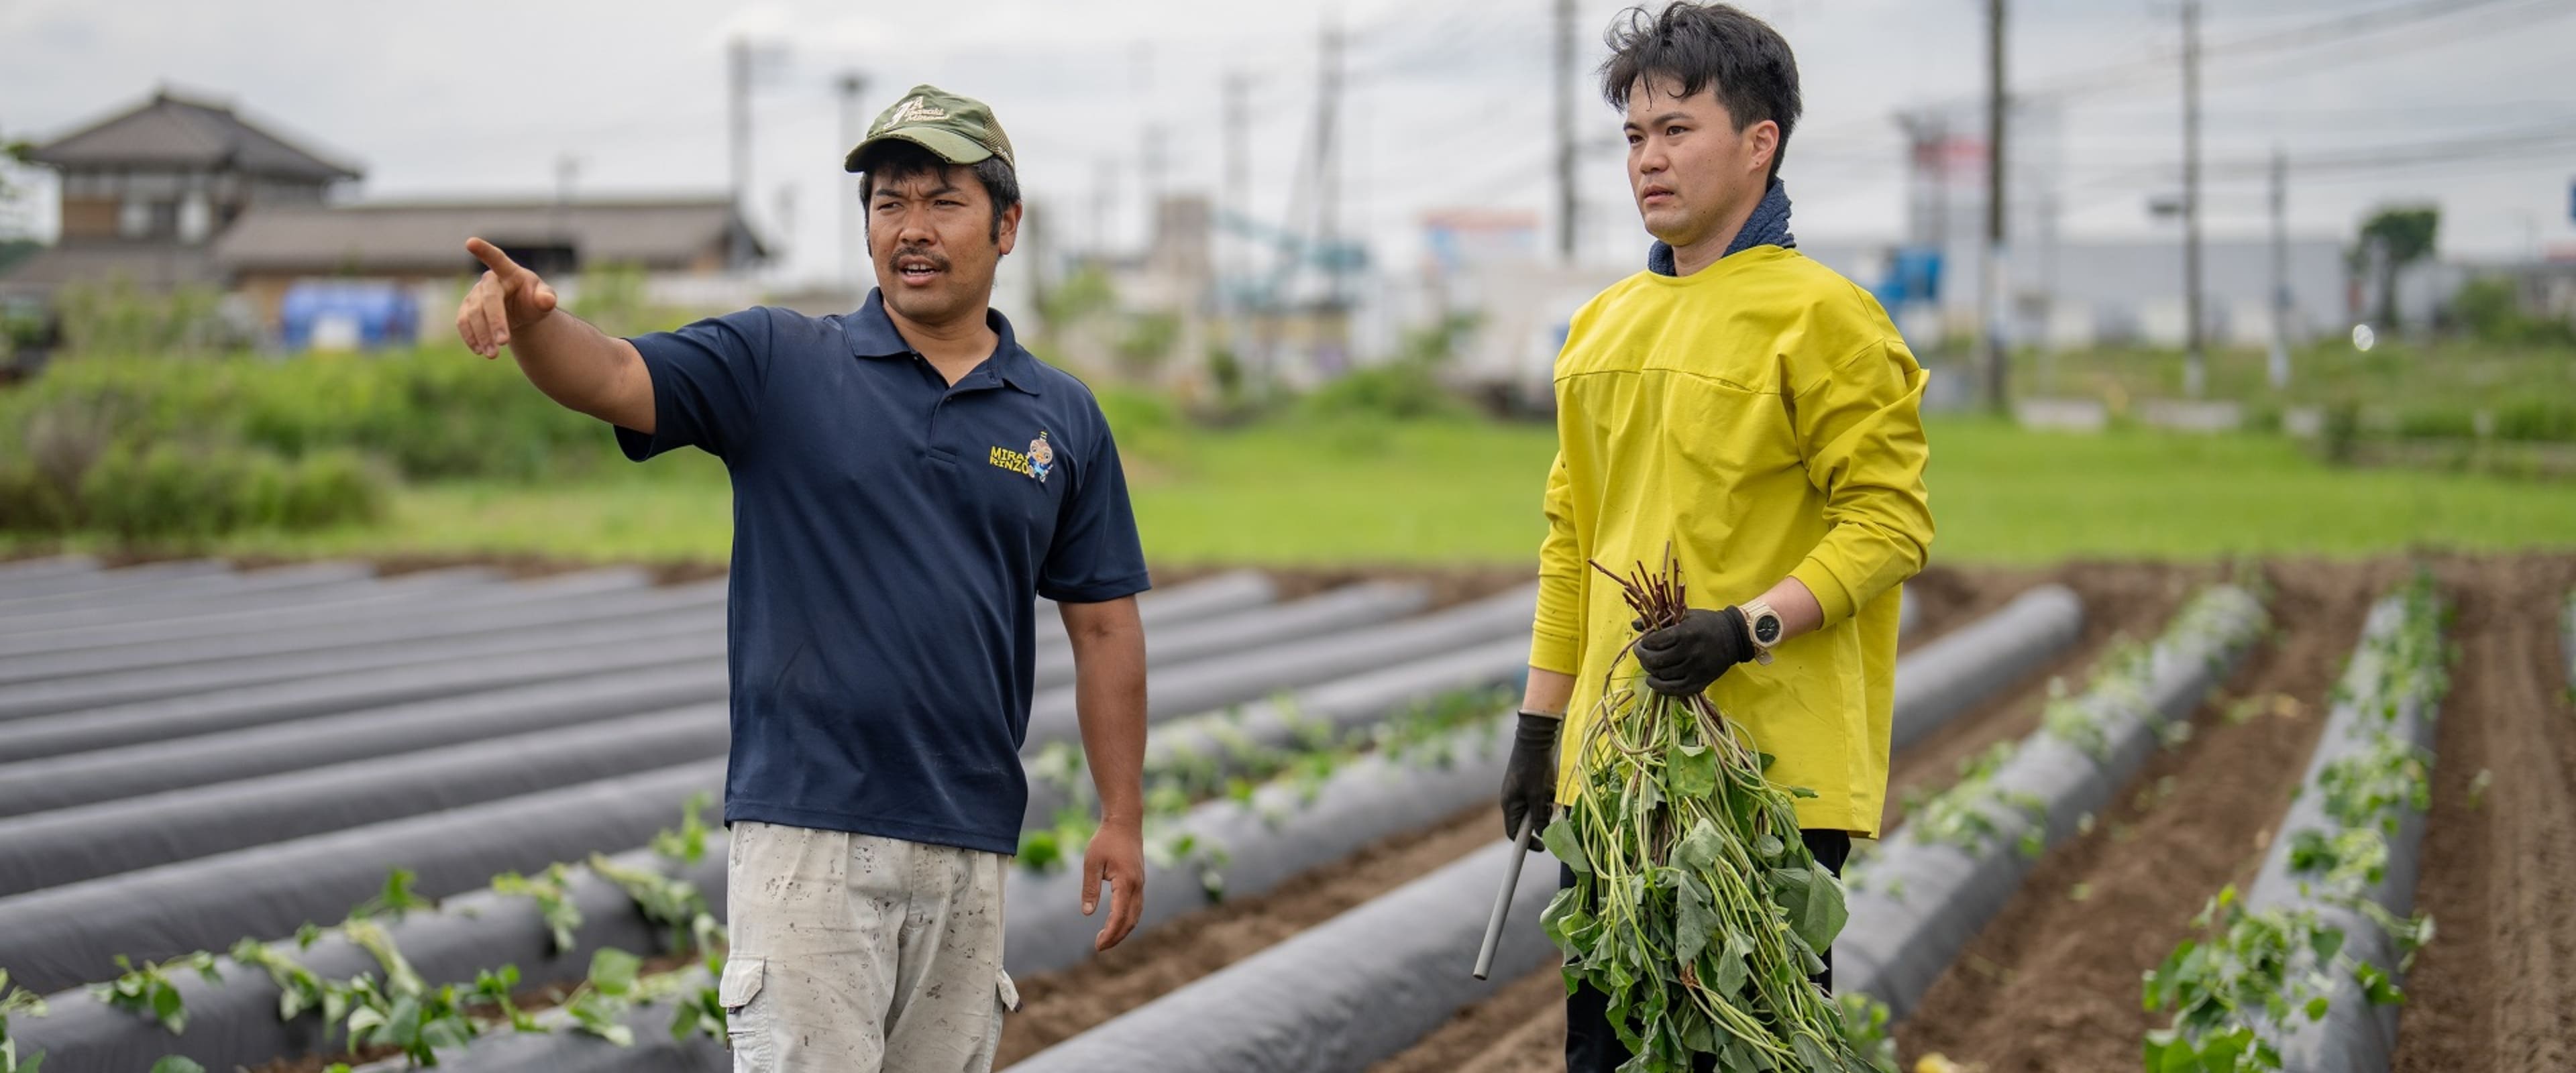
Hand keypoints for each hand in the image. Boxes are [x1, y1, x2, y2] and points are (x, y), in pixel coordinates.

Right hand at [456, 237, 558, 358]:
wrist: (521, 312)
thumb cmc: (534, 300)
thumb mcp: (544, 299)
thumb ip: (546, 299)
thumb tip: (547, 300)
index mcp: (510, 273)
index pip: (497, 259)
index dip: (484, 251)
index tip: (470, 242)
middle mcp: (489, 281)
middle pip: (488, 299)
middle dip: (494, 321)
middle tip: (503, 342)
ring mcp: (475, 295)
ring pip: (472, 314)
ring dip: (481, 335)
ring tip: (493, 354)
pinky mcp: (467, 310)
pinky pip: (463, 323)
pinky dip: (470, 337)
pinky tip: (479, 350)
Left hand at [1080, 818, 1144, 950]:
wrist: (1125, 823)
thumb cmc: (1106, 840)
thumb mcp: (1092, 863)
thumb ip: (1090, 889)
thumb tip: (1087, 913)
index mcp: (1126, 882)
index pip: (1119, 916)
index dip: (1110, 933)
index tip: (1098, 945)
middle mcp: (1137, 886)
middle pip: (1130, 920)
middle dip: (1116, 937)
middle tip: (1099, 947)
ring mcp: (1140, 884)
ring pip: (1136, 915)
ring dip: (1123, 930)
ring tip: (1106, 939)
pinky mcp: (1139, 882)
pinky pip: (1136, 907)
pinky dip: (1127, 919)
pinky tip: (1116, 923)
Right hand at [1499, 712, 1561, 849]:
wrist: (1534, 739)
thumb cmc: (1533, 767)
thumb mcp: (1538, 795)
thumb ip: (1539, 816)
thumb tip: (1542, 833)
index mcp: (1509, 805)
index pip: (1514, 833)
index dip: (1527, 844)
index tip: (1543, 847)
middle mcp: (1513, 800)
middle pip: (1528, 821)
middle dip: (1542, 818)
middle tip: (1552, 811)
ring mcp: (1521, 791)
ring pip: (1536, 808)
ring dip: (1546, 805)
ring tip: (1550, 791)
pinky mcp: (1529, 782)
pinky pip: (1540, 797)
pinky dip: (1547, 795)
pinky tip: (1551, 784)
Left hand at [1634, 606, 1754, 696]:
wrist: (1733, 637)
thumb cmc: (1706, 623)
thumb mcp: (1684, 615)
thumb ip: (1660, 620)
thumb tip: (1635, 625)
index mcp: (1686, 633)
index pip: (1655, 642)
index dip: (1644, 643)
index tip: (1643, 641)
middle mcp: (1690, 653)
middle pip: (1656, 661)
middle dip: (1643, 657)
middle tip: (1641, 653)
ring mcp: (1696, 670)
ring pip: (1663, 676)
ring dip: (1650, 671)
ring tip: (1647, 665)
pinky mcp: (1700, 682)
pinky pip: (1675, 690)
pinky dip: (1660, 687)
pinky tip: (1653, 681)